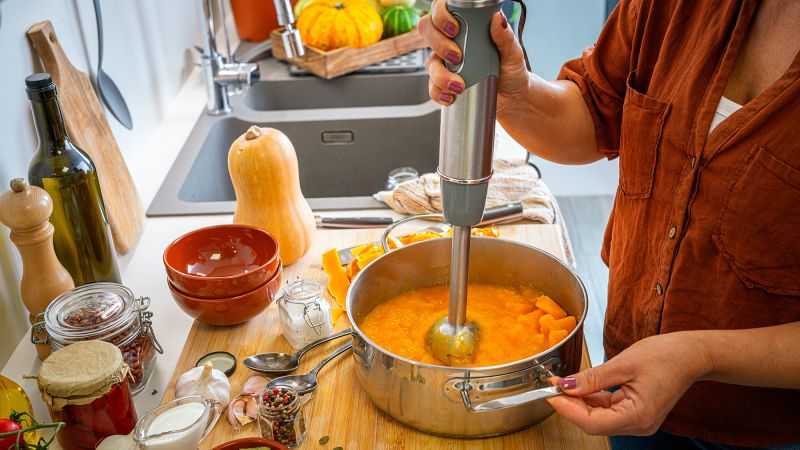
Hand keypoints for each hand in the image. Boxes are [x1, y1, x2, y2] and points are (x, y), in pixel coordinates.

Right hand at [417, 0, 529, 109]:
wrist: (511, 98)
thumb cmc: (511, 71)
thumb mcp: (512, 53)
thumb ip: (505, 37)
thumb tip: (498, 19)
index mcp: (466, 25)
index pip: (442, 10)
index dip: (441, 15)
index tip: (454, 29)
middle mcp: (451, 40)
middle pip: (428, 30)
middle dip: (438, 43)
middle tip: (457, 56)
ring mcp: (445, 61)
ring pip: (429, 61)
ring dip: (440, 74)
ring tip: (459, 85)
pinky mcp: (444, 82)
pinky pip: (432, 86)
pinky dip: (438, 92)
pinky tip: (451, 96)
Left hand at [546, 332, 712, 435]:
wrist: (691, 354)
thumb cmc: (666, 356)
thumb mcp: (624, 363)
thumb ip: (593, 378)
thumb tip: (566, 385)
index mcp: (638, 416)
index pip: (592, 423)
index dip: (567, 409)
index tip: (550, 393)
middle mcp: (638, 424)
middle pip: (593, 423)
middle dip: (570, 404)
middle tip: (552, 385)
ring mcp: (637, 420)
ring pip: (598, 417)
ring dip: (579, 401)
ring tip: (562, 383)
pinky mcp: (635, 412)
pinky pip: (608, 410)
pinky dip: (592, 399)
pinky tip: (581, 386)